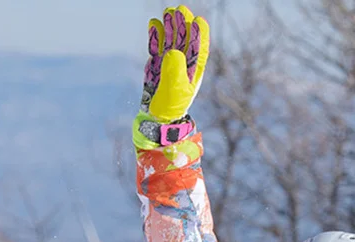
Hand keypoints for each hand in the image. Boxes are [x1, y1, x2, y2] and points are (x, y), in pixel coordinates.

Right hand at [142, 5, 209, 122]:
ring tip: (168, 13)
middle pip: (185, 38)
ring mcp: (169, 61)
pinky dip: (156, 35)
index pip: (199, 47)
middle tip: (180, 11)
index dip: (199, 34)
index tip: (197, 21)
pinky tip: (155, 23)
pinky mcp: (157, 62)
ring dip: (170, 26)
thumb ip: (175, 72)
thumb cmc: (170, 107)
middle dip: (183, 24)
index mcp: (194, 69)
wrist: (156, 116)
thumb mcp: (176, 91)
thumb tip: (173, 52)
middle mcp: (184, 62)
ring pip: (171, 39)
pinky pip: (157, 45)